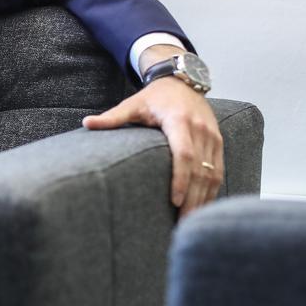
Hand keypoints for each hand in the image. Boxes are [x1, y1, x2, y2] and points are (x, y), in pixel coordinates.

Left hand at [82, 77, 223, 216]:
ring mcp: (213, 137)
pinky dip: (212, 191)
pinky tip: (202, 208)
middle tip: (181, 224)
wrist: (183, 81)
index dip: (180, 179)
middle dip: (192, 199)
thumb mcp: (133, 104)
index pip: (184, 154)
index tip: (174, 201)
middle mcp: (200, 129)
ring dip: (203, 200)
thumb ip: (113, 117)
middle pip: (200, 170)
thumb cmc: (154, 96)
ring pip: (212, 173)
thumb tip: (86, 124)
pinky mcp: (219, 142)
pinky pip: (219, 170)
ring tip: (190, 222)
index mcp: (179, 121)